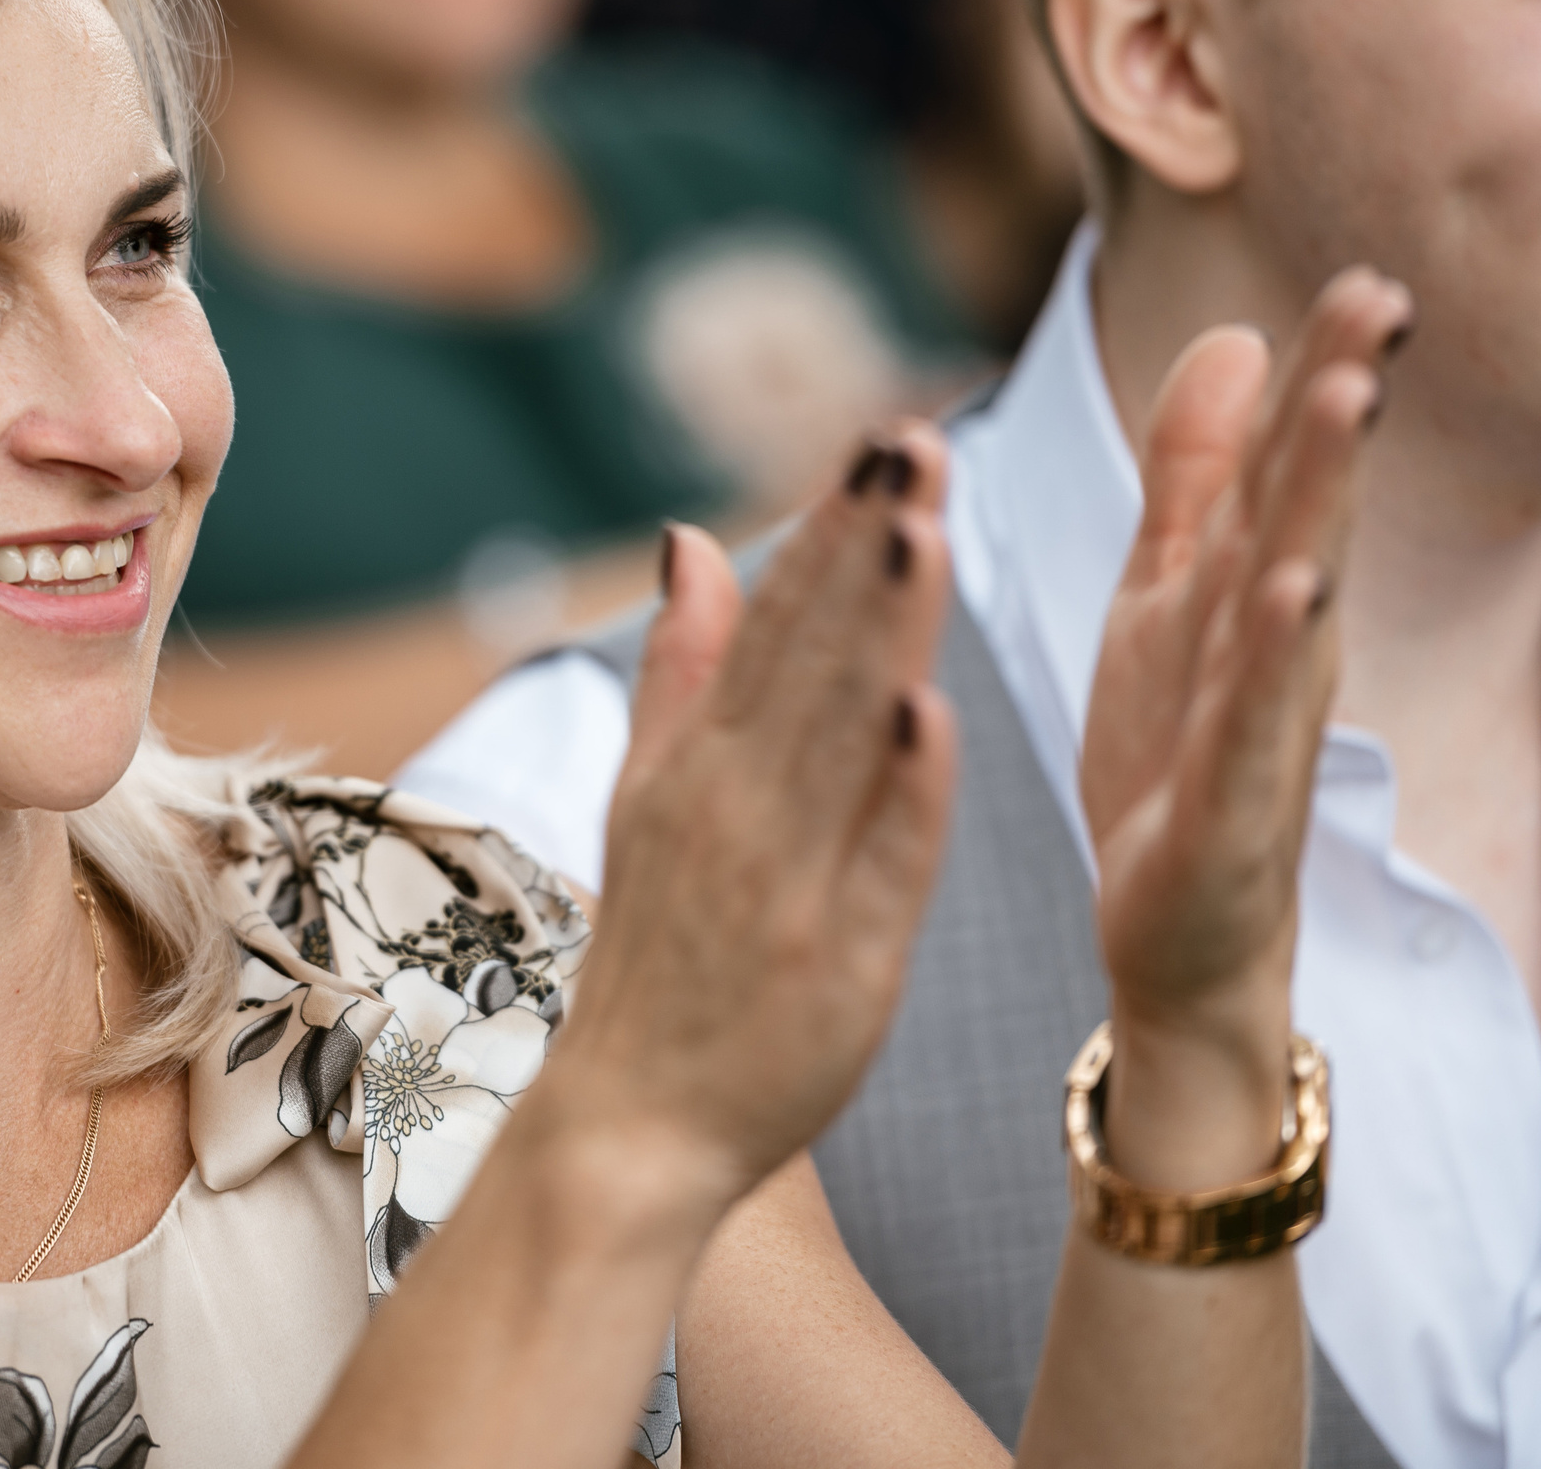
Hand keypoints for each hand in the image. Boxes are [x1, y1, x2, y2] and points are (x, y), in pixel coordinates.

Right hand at [567, 422, 957, 1209]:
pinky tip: (924, 712)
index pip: (773, 626)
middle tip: (913, 436)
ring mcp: (787, 885)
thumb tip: (695, 540)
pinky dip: (898, 792)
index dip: (829, 528)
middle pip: (808, 660)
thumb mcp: (648, 802)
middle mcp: (734, 811)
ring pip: (839, 740)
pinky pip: (875, 865)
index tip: (882, 434)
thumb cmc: (656, 959)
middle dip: (862, 545)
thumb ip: (682, 672)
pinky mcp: (843, 963)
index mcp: (695, 769)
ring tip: (917, 528)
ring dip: (877, 633)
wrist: (635, 1125)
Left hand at [1081, 269, 1409, 1185]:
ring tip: (1345, 402)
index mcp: (1246, 596)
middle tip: (1379, 302)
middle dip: (1338, 408)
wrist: (1176, 939)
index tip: (1362, 279)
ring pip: (1292, 598)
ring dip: (1320, 502)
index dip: (1322, 374)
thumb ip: (1196, 480)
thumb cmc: (1177, 758)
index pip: (1286, 471)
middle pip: (1306, 512)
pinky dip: (1271, 656)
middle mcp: (1269, 652)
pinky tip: (1297, 589)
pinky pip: (1249, 723)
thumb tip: (1233, 339)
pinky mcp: (1223, 809)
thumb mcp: (1167, 601)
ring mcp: (1254, 727)